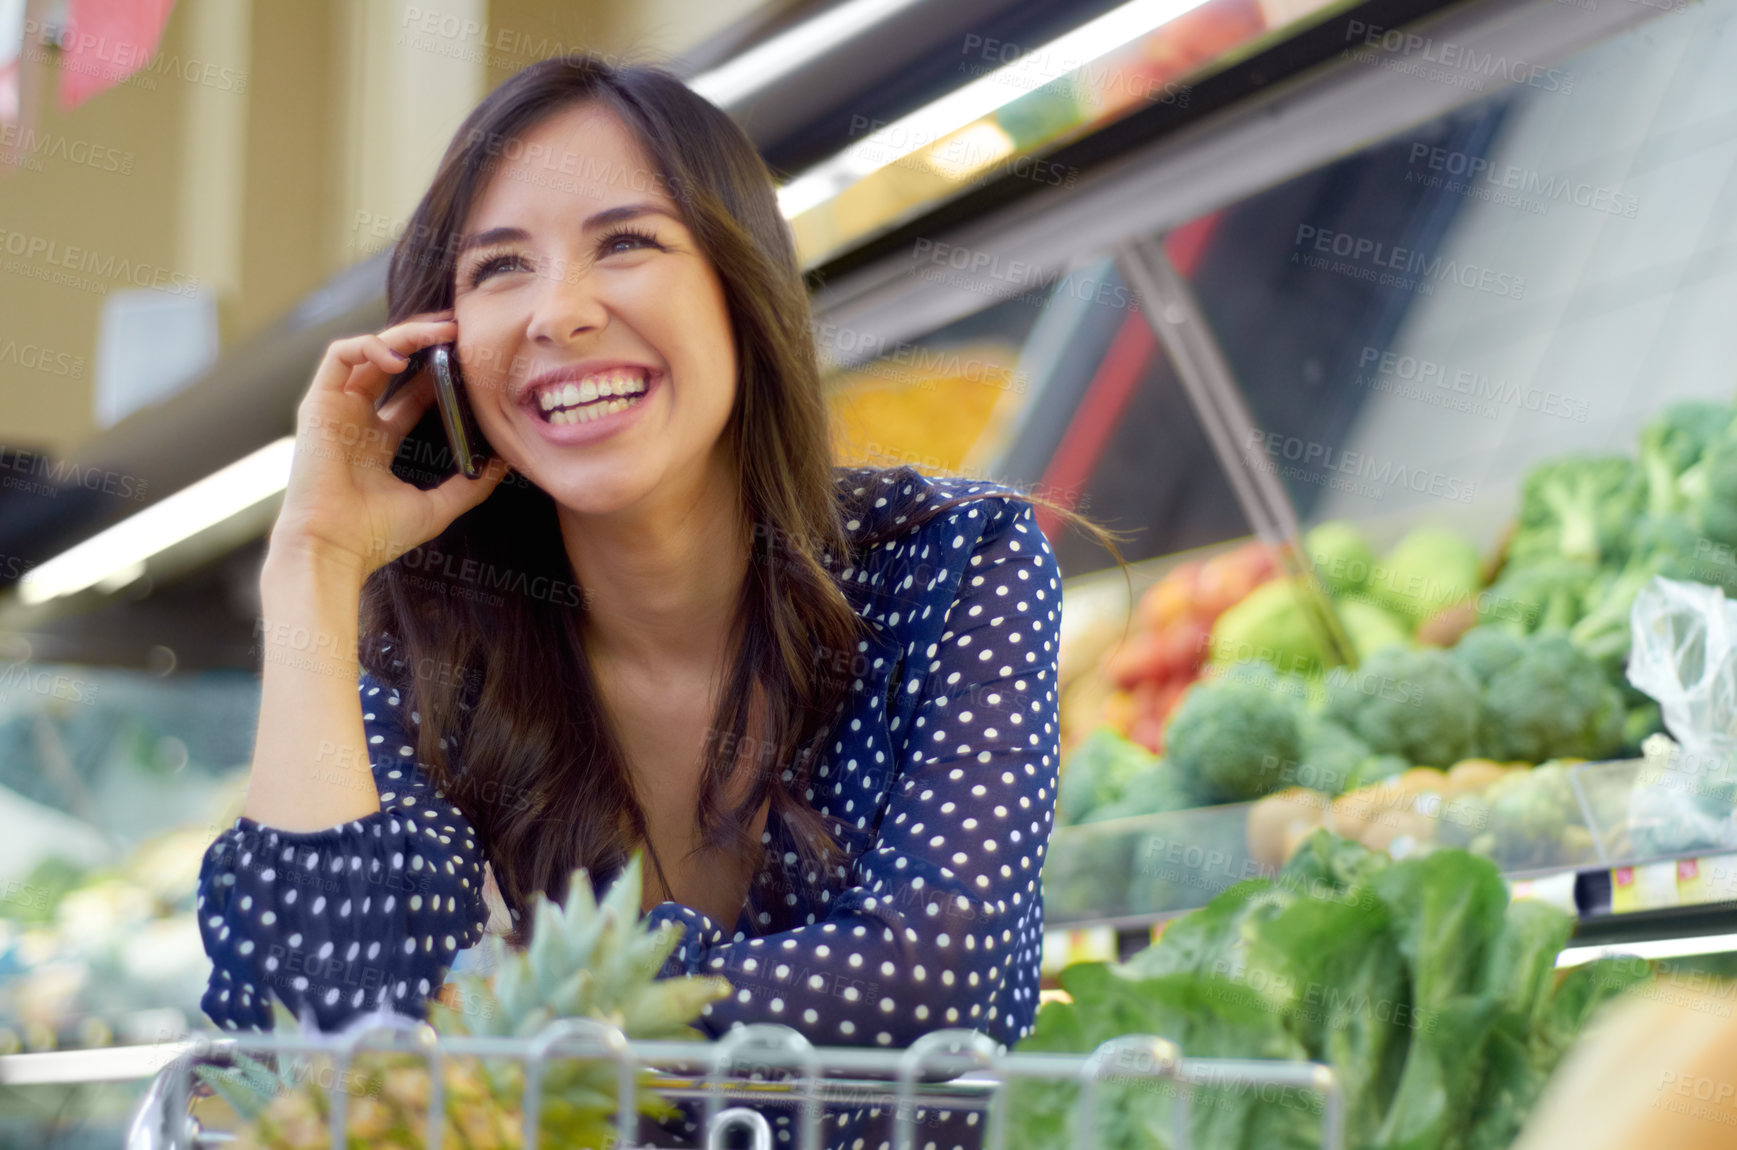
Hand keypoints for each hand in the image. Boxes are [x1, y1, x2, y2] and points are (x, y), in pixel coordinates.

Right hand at [269, 310, 512, 578]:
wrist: (333, 548)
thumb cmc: (376, 536)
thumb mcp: (437, 507)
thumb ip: (471, 486)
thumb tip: (505, 463)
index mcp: (379, 442)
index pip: (413, 393)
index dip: (440, 370)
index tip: (470, 356)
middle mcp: (356, 420)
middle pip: (392, 363)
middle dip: (425, 339)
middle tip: (461, 326)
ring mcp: (335, 409)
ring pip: (369, 351)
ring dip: (404, 334)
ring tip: (441, 331)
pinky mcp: (317, 402)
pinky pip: (339, 355)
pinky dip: (370, 346)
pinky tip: (401, 357)